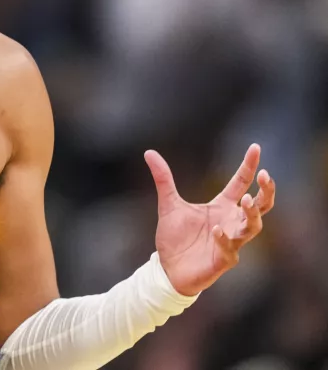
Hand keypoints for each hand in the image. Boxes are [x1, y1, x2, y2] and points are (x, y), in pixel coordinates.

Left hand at [145, 144, 275, 296]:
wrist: (166, 268)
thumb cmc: (174, 238)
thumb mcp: (168, 204)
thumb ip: (163, 179)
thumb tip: (149, 152)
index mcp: (221, 206)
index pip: (240, 182)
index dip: (249, 166)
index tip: (255, 147)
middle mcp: (230, 222)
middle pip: (260, 205)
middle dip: (266, 191)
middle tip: (264, 176)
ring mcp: (230, 241)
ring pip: (253, 227)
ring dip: (252, 214)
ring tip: (247, 200)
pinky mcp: (223, 259)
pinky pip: (230, 249)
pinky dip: (224, 238)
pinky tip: (216, 229)